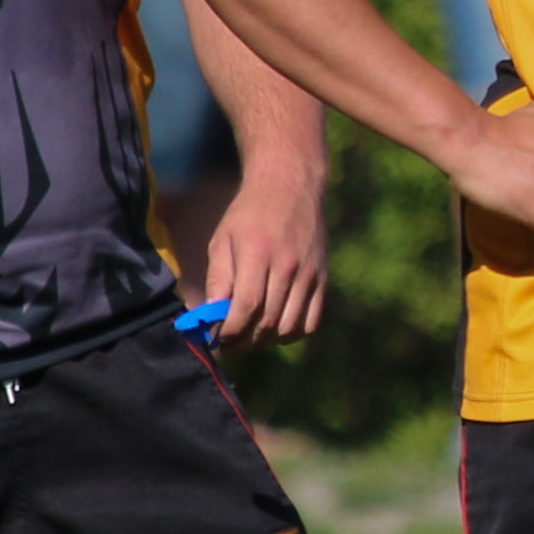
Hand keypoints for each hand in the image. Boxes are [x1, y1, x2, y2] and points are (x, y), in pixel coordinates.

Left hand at [200, 169, 329, 347]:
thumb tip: (210, 315)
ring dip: (267, 342)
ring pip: (289, 327)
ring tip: (250, 339)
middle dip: (244, 342)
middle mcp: (287, 265)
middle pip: (268, 321)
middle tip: (229, 346)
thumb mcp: (223, 239)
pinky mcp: (323, 279)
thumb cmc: (249, 214)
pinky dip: (292, 334)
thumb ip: (218, 278)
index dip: (231, 331)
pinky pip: (311, 321)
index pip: (247, 306)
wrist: (290, 187)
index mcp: (258, 253)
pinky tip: (276, 331)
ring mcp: (309, 274)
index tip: (217, 340)